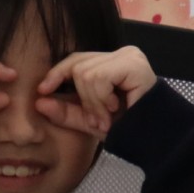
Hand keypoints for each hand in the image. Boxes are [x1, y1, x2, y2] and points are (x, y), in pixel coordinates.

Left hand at [34, 48, 158, 137]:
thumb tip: (38, 102)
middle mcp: (121, 54)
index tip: (42, 91)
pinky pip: (99, 78)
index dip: (57, 73)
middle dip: (82, 99)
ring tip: (109, 117)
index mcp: (111, 63)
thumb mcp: (90, 120)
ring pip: (85, 74)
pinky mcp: (133, 64)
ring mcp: (129, 56)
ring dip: (93, 103)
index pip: (75, 59)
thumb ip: (66, 112)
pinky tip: (116, 108)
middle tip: (98, 120)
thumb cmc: (128, 128)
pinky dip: (101, 99)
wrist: (155, 138)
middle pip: (78, 66)